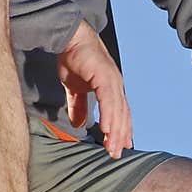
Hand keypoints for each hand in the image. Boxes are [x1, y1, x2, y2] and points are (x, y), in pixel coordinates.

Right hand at [57, 20, 132, 158]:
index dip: (121, 130)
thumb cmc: (73, 58)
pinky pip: (107, 99)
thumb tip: (78, 124)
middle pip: (122, 114)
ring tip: (111, 147)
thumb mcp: (74, 88)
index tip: (120, 146)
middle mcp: (116, 84)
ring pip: (117, 110)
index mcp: (111, 87)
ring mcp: (112, 79)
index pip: (120, 112)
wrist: (69, 38)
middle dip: (119, 136)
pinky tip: (106, 128)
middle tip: (115, 154)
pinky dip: (108, 114)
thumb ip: (78, 106)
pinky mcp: (104, 75)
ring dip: (115, 130)